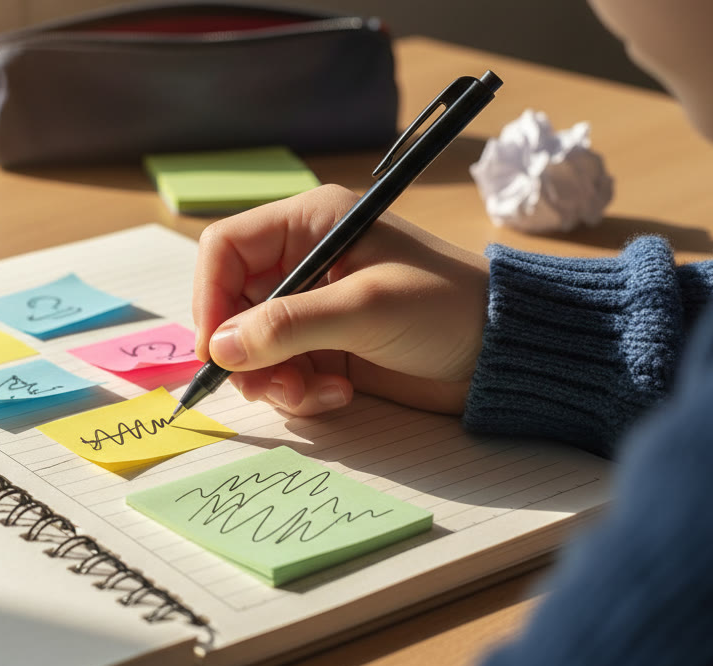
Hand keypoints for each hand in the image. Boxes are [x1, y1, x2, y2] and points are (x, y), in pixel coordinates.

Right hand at [192, 184, 489, 415]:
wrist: (502, 355)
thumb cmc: (446, 308)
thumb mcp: (364, 309)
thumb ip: (288, 326)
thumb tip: (220, 347)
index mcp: (311, 223)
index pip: (225, 248)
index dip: (210, 296)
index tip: (217, 347)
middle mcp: (304, 261)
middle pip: (231, 305)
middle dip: (245, 351)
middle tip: (266, 385)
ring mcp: (313, 309)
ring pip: (253, 347)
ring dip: (273, 379)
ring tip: (313, 393)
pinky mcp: (326, 348)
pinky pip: (282, 373)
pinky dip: (299, 392)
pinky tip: (339, 395)